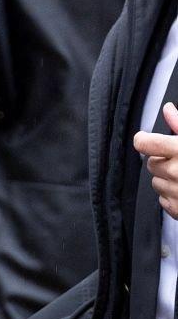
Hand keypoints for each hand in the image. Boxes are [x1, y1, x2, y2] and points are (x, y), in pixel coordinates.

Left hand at [135, 104, 177, 220]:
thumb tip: (168, 110)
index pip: (145, 144)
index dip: (143, 140)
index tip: (145, 139)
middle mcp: (175, 172)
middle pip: (151, 163)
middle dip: (162, 160)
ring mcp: (174, 192)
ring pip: (156, 181)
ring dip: (166, 177)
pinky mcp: (175, 208)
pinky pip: (162, 199)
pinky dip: (171, 194)